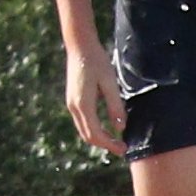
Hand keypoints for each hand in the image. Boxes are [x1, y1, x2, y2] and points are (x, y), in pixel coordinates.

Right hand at [62, 38, 125, 157]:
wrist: (80, 47)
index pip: (96, 134)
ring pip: (84, 130)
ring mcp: (71, 104)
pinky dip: (94, 130)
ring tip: (115, 141)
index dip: (110, 144)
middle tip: (122, 148)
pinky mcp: (73, 100)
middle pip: (88, 136)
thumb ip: (115, 106)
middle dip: (105, 145)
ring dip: (99, 138)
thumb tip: (120, 128)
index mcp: (83, 104)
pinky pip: (82, 122)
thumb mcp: (110, 83)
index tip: (123, 149)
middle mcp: (74, 107)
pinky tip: (106, 128)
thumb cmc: (97, 62)